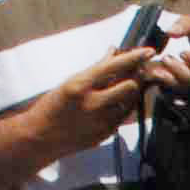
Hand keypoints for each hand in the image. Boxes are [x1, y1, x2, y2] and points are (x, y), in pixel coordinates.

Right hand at [26, 45, 157, 158]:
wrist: (40, 137)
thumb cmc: (51, 107)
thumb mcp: (70, 82)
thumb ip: (95, 69)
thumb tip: (113, 53)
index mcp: (81, 85)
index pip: (115, 66)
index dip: (135, 57)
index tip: (149, 51)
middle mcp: (93, 103)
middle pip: (130, 85)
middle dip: (135, 77)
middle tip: (136, 72)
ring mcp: (101, 121)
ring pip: (130, 102)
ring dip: (130, 92)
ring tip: (122, 88)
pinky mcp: (105, 134)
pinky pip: (123, 117)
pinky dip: (122, 108)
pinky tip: (113, 105)